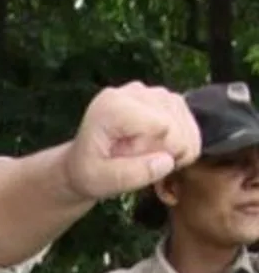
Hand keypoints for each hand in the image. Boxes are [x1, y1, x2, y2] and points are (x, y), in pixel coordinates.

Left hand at [64, 82, 199, 199]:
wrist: (85, 161)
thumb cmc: (89, 172)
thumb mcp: (102, 181)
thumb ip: (132, 174)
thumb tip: (167, 161)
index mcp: (112, 106)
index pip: (164, 125)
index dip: (166, 151)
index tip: (146, 166)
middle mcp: (131, 92)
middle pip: (177, 121)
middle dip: (173, 150)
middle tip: (147, 164)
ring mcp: (148, 91)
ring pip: (186, 119)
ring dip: (179, 145)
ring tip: (151, 158)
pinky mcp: (160, 96)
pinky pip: (187, 117)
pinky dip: (183, 138)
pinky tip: (161, 150)